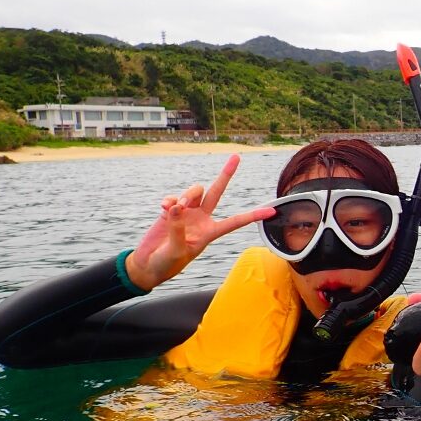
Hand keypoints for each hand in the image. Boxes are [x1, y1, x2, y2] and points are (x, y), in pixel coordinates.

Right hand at [126, 155, 274, 290]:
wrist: (148, 264)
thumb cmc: (167, 264)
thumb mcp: (176, 250)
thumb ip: (177, 228)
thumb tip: (176, 206)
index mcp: (210, 232)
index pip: (235, 221)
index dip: (253, 216)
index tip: (272, 210)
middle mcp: (202, 219)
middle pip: (216, 192)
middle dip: (226, 174)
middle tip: (236, 156)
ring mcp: (187, 213)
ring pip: (194, 191)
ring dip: (187, 195)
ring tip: (176, 206)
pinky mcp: (171, 210)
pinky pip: (174, 197)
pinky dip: (169, 200)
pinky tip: (163, 208)